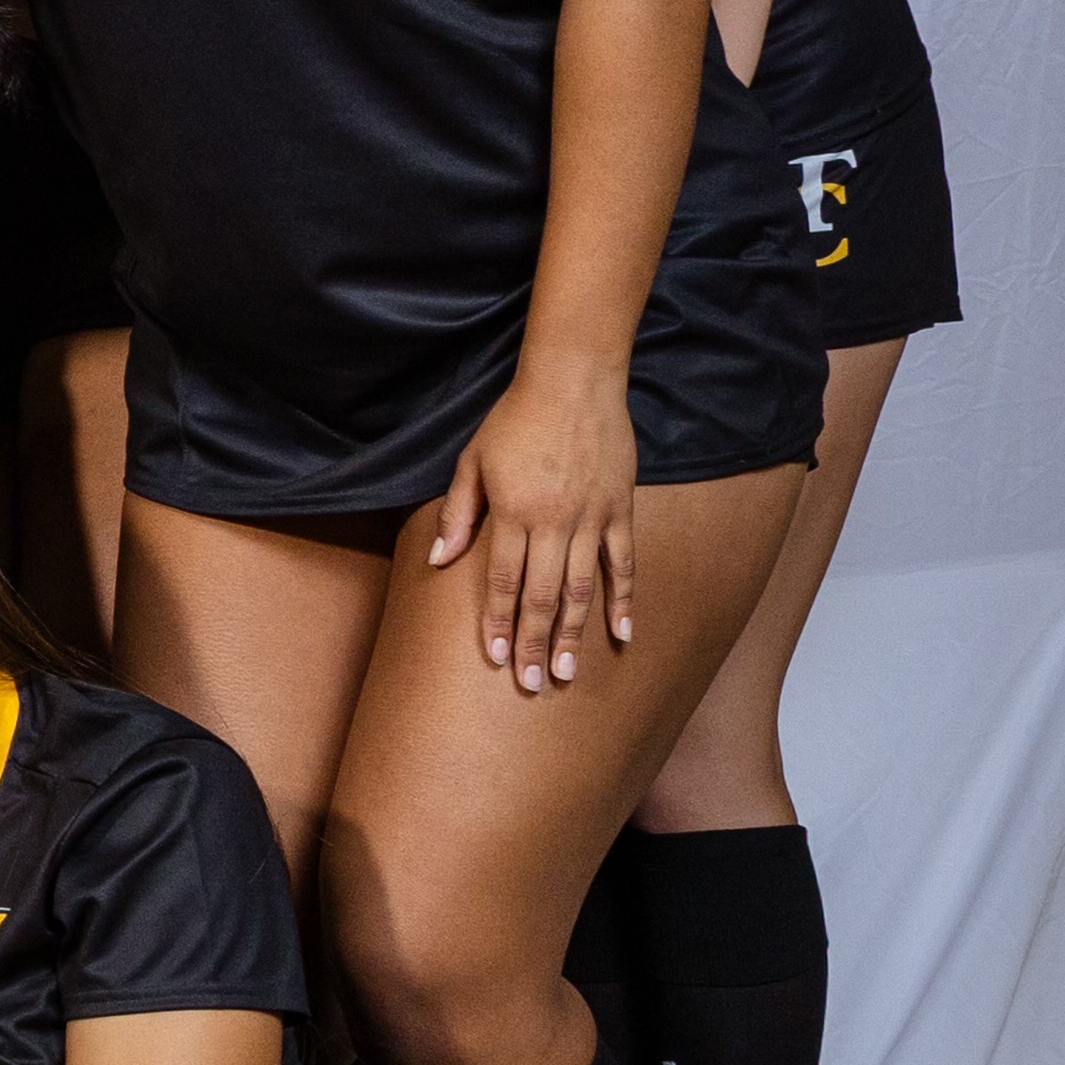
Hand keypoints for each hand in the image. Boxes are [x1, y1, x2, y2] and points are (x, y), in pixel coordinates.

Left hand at [428, 357, 639, 691]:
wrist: (573, 381)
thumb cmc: (514, 420)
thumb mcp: (473, 461)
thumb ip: (459, 513)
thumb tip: (439, 559)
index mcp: (512, 511)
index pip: (500, 580)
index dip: (497, 621)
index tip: (496, 659)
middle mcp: (552, 521)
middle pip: (541, 594)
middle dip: (535, 642)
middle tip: (533, 684)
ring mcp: (590, 517)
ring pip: (581, 587)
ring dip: (575, 633)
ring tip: (568, 673)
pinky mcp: (619, 509)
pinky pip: (623, 562)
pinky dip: (624, 599)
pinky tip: (623, 634)